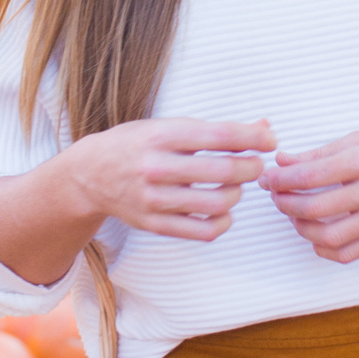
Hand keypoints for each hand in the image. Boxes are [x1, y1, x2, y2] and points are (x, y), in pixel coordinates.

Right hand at [59, 117, 275, 244]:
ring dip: (238, 193)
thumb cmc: (136, 145)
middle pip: (222, 171)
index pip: (219, 135)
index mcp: (160, 135)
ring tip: (236, 185)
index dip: (253, 137)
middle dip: (251, 167)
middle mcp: (156, 167)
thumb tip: (264, 126)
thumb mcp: (168, 126)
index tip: (269, 139)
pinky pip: (203, 231)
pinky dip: (223, 221)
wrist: (89, 175)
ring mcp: (154, 199)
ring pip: (217, 203)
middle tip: (256, 164)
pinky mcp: (154, 224)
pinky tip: (223, 210)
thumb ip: (214, 130)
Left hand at [263, 128, 358, 263]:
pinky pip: (350, 253)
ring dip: (302, 228)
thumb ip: (322, 153)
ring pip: (330, 237)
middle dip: (286, 204)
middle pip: (315, 209)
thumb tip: (285, 161)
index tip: (269, 178)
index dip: (282, 179)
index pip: (311, 175)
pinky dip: (326, 249)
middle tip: (277, 196)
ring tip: (294, 215)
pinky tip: (316, 236)